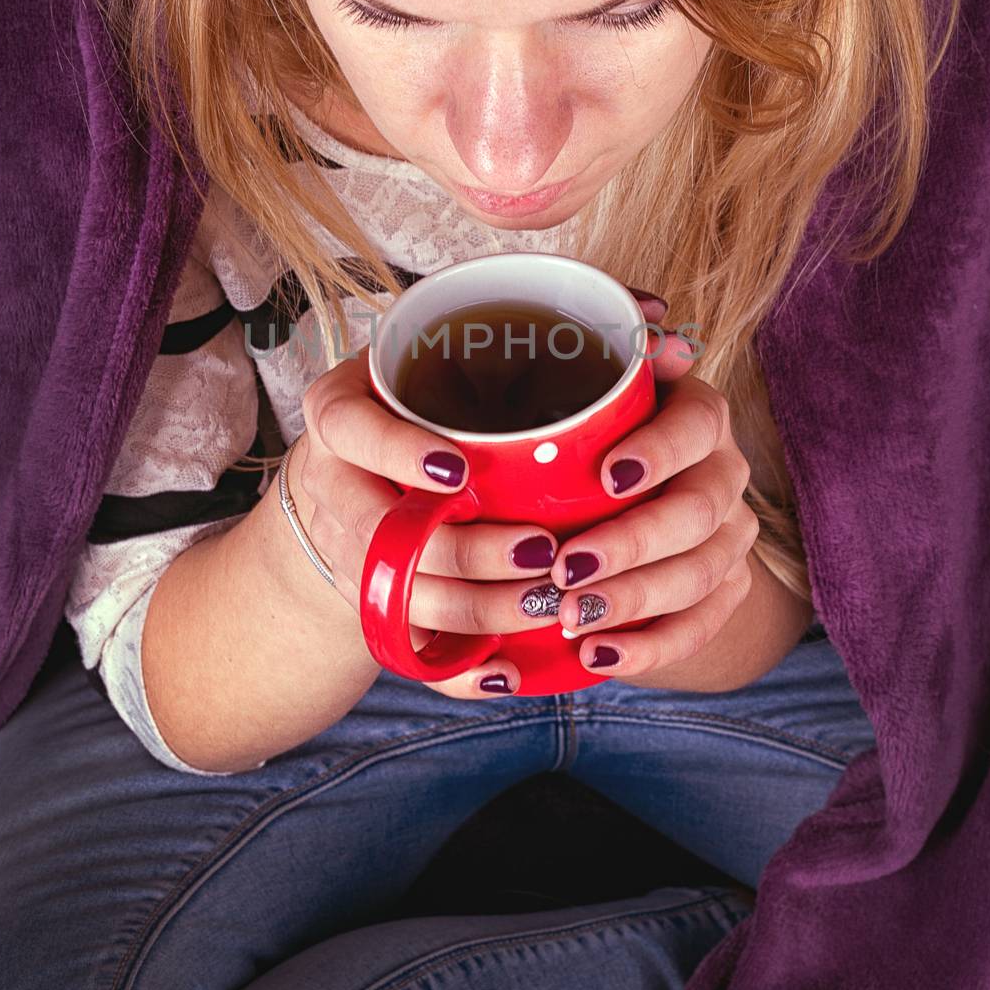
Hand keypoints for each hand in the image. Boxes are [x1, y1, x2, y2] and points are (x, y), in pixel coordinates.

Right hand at [291, 344, 571, 699]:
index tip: (461, 471)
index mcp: (342, 412)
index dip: (400, 453)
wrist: (358, 470)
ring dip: (478, 608)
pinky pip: (403, 647)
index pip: (354, 429)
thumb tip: (656, 318)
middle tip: (543, 552)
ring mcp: (346, 549)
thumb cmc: (431, 401)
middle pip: (385, 533)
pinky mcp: (368, 601)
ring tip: (549, 603)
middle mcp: (333, 483)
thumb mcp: (455, 353)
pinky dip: (456, 666)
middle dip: (468, 552)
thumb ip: (547, 331)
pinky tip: (506, 671)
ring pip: (402, 597)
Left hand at [542, 308, 758, 684]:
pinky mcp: (722, 592)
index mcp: (698, 414)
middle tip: (565, 568)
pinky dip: (650, 649)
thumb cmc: (586, 426)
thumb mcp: (584, 382)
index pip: (696, 427)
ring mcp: (730, 536)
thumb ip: (608, 348)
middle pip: (698, 513)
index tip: (605, 475)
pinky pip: (699, 628)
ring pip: (699, 575)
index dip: (659, 452)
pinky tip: (600, 657)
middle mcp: (725, 473)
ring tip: (572, 619)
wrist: (614, 494)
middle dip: (633, 545)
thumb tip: (651, 324)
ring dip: (635, 602)